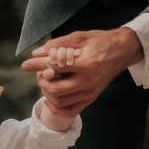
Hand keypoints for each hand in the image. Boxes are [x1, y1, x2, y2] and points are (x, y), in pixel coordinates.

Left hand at [21, 28, 142, 113]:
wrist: (123, 51)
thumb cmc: (101, 41)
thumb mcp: (79, 37)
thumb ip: (57, 44)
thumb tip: (36, 54)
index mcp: (86, 65)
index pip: (54, 68)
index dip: (37, 65)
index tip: (26, 64)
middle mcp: (89, 82)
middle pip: (55, 90)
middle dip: (42, 81)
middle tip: (41, 73)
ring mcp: (91, 93)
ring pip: (60, 102)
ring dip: (48, 93)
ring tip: (48, 81)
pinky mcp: (92, 98)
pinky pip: (69, 111)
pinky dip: (56, 107)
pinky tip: (52, 97)